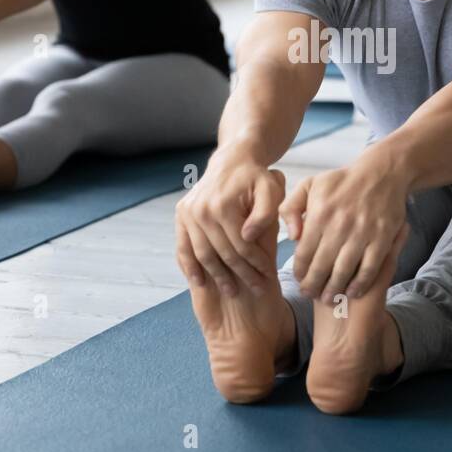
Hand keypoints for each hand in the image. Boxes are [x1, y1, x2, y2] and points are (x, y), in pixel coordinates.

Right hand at [174, 149, 285, 296]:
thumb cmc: (257, 177)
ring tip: (232, 291)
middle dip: (241, 275)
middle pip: (222, 253)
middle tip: (256, 289)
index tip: (269, 276)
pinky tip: (200, 282)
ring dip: (217, 276)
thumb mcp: (271, 190)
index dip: (256, 264)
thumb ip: (264, 214)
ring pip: (203, 255)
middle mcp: (201, 210)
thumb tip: (247, 237)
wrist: (232, 159)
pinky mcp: (181, 216)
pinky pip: (183, 248)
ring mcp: (188, 213)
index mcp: (223, 205)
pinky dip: (190, 267)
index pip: (241, 246)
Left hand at [280, 148, 411, 303]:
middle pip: (321, 266)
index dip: (300, 272)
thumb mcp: (310, 185)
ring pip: (344, 271)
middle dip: (313, 286)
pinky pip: (369, 268)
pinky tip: (352, 292)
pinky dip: (360, 284)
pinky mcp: (382, 238)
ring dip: (334, 289)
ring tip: (328, 299)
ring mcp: (363, 233)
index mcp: (320, 213)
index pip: (304, 253)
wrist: (382, 172)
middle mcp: (340, 225)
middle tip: (311, 295)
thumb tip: (292, 236)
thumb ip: (291, 208)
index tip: (300, 281)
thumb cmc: (342, 181)